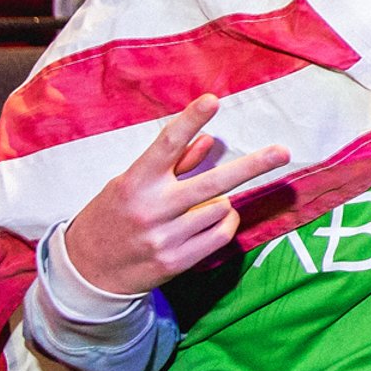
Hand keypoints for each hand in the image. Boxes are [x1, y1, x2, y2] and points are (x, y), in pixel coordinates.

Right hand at [63, 95, 290, 298]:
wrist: (88, 271)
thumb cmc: (112, 217)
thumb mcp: (131, 184)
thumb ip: (172, 164)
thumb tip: (209, 139)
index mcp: (135, 182)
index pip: (166, 145)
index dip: (190, 120)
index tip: (213, 100)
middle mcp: (151, 209)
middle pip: (211, 183)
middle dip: (251, 166)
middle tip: (282, 152)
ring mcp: (164, 238)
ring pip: (221, 209)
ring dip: (220, 204)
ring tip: (197, 208)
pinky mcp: (176, 261)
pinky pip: (221, 235)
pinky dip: (225, 224)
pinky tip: (212, 221)